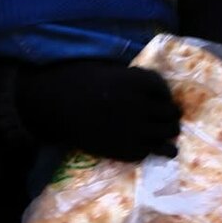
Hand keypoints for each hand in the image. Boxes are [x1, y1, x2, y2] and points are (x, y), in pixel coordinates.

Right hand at [15, 59, 181, 161]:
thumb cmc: (74, 82)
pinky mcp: (125, 150)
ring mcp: (134, 129)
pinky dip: (148, 149)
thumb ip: (132, 79)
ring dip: (167, 134)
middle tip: (167, 118)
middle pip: (171, 113)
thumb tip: (153, 89)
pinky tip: (147, 147)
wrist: (50, 106)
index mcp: (136, 82)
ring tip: (166, 135)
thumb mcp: (107, 70)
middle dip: (169, 114)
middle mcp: (140, 105)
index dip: (162, 93)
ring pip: (167, 134)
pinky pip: (148, 151)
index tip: (159, 97)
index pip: (162, 88)